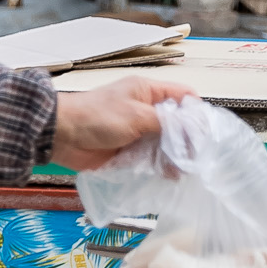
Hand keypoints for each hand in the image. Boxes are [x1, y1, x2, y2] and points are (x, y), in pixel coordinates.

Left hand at [51, 74, 196, 170]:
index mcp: (148, 92)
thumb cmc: (97, 116)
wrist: (61, 135)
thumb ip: (168, 123)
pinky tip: (167, 176)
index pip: (184, 97)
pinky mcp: (127, 151)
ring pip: (165, 144)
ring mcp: (137, 132)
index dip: (196, 113)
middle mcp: (145, 111)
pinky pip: (150, 159)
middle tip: (195, 157)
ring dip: (174, 156)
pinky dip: (159, 167)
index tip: (205, 132)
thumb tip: (192, 132)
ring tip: (181, 170)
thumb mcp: (138, 115)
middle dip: (187, 140)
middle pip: (177, 124)